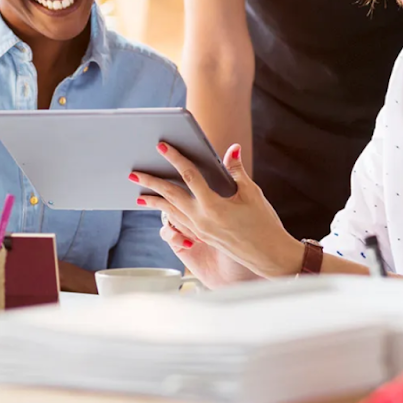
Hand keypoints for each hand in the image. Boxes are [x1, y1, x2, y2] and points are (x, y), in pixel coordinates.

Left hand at [133, 142, 301, 277]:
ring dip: (155, 201)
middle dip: (151, 183)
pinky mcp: (202, 236)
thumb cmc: (264, 223)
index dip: (175, 158)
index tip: (161, 146)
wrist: (269, 255)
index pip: (189, 177)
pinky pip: (179, 222)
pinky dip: (168, 213)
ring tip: (140, 193)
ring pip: (171, 212)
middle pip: (170, 196)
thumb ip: (236, 171)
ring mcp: (200, 230)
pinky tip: (162, 208)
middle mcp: (202, 220)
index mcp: (214, 206)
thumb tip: (231, 149)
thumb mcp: (252, 194)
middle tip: (133, 173)